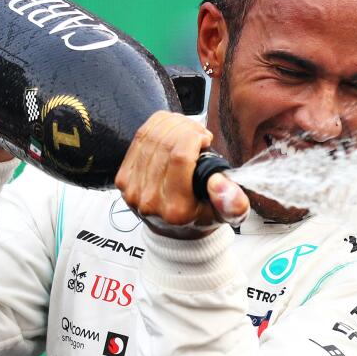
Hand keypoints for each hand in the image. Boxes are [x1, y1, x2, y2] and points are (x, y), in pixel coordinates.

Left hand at [116, 111, 248, 238]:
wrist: (174, 231)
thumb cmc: (201, 217)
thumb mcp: (226, 214)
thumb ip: (233, 203)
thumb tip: (219, 181)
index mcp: (176, 209)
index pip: (180, 157)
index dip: (194, 137)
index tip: (205, 139)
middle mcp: (149, 200)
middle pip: (164, 143)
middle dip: (185, 127)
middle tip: (198, 132)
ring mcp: (132, 189)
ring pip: (150, 136)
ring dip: (172, 124)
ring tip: (188, 129)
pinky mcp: (123, 178)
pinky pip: (139, 139)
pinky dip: (157, 126)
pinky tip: (172, 129)